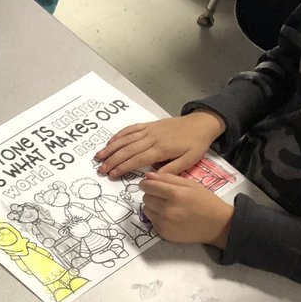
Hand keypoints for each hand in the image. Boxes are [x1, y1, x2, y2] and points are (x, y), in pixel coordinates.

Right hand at [94, 111, 225, 178]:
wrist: (201, 123)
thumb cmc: (196, 144)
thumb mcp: (189, 160)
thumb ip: (171, 169)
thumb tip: (152, 177)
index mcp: (162, 149)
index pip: (138, 159)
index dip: (123, 167)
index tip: (112, 174)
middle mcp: (152, 138)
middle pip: (128, 150)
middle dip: (112, 160)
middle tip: (100, 169)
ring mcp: (149, 130)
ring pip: (126, 139)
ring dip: (111, 147)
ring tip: (99, 156)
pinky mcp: (148, 125)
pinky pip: (131, 129)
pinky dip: (119, 135)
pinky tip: (110, 142)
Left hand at [140, 172, 233, 246]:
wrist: (217, 225)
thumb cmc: (205, 201)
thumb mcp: (190, 184)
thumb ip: (168, 178)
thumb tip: (148, 175)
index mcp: (175, 194)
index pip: (148, 186)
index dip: (146, 184)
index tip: (148, 184)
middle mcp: (168, 209)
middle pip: (145, 198)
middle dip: (151, 195)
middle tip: (163, 196)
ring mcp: (165, 223)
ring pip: (146, 210)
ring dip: (152, 207)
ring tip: (167, 206)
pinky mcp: (164, 234)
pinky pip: (152, 222)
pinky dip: (157, 218)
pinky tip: (170, 217)